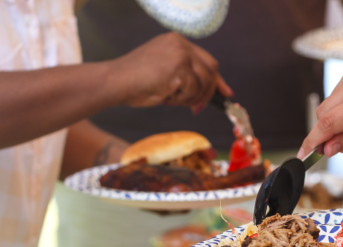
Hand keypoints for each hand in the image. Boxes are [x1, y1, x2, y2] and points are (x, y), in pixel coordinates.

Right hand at [109, 33, 231, 109]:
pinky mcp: (180, 66)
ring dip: (191, 98)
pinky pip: (193, 90)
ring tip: (171, 99)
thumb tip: (207, 91)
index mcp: (176, 42)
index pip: (206, 60)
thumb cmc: (136, 82)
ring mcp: (181, 53)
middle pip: (211, 69)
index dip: (217, 79)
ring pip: (204, 82)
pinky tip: (166, 96)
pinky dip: (182, 100)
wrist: (117, 82)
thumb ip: (185, 75)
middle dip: (209, 92)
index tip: (226, 93)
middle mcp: (181, 43)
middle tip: (198, 108)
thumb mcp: (165, 73)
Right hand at [299, 58, 342, 157]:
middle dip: (325, 131)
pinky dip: (342, 103)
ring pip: (329, 101)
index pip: (328, 122)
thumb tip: (327, 149)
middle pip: (323, 111)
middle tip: (338, 145)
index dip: (313, 141)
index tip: (304, 154)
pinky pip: (338, 90)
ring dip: (335, 117)